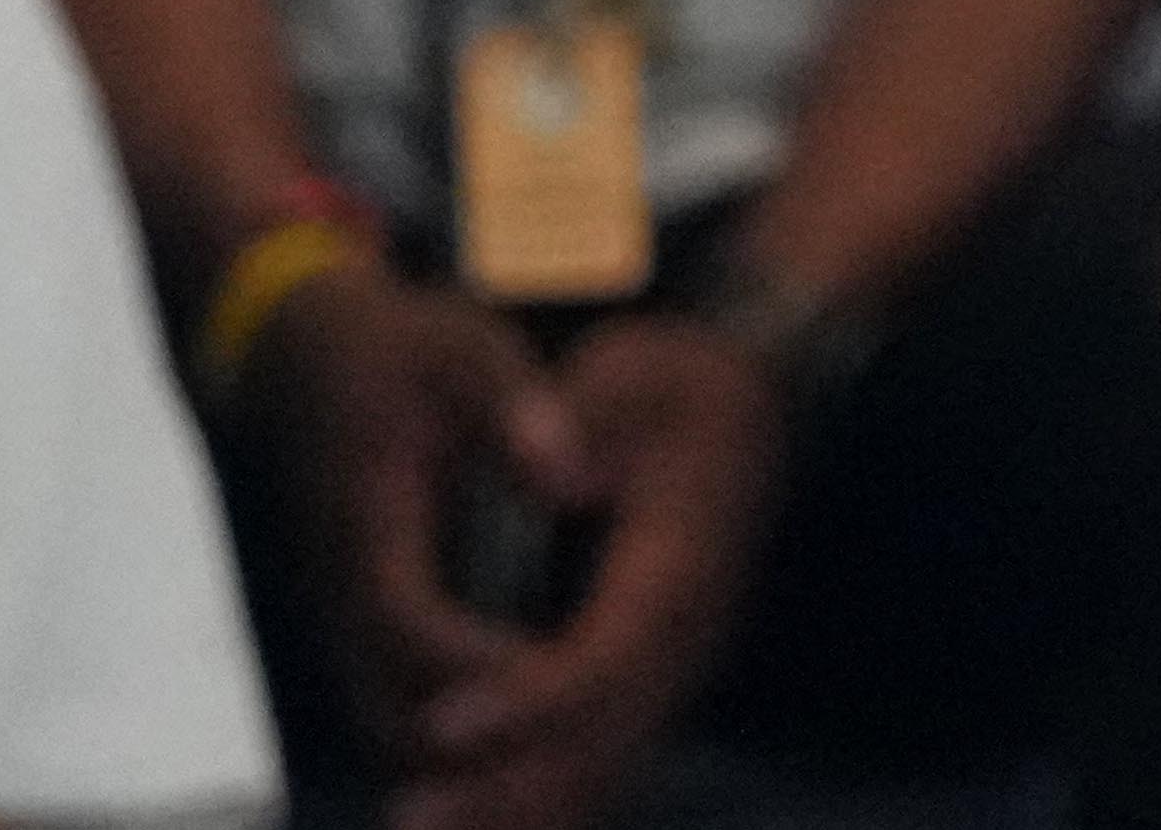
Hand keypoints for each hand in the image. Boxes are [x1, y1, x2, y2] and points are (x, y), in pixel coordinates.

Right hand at [227, 262, 588, 766]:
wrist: (308, 355)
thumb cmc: (399, 350)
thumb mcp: (466, 352)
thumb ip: (519, 411)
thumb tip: (575, 480)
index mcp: (367, 523)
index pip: (407, 622)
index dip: (474, 662)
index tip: (553, 674)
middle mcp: (341, 588)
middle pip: (386, 709)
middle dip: (470, 742)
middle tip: (569, 743)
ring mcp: (342, 614)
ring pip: (384, 724)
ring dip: (459, 754)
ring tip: (559, 756)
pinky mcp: (359, 623)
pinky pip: (394, 704)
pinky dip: (451, 734)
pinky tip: (532, 734)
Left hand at [382, 307, 791, 829]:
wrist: (748, 410)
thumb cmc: (675, 389)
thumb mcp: (637, 376)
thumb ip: (590, 423)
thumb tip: (567, 484)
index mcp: (683, 561)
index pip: (608, 654)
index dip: (530, 700)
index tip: (442, 722)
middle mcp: (687, 636)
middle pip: (602, 741)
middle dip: (505, 788)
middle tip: (412, 818)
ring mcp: (675, 669)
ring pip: (602, 769)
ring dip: (514, 809)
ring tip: (422, 828)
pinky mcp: (649, 683)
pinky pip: (599, 762)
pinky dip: (536, 800)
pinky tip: (468, 816)